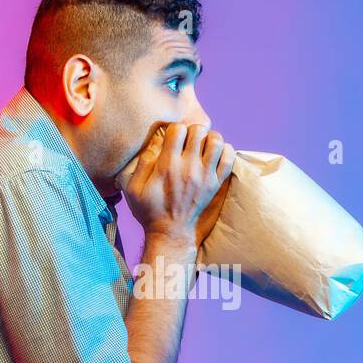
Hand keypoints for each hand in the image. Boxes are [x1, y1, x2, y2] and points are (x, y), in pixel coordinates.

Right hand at [120, 123, 235, 250]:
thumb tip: (155, 141)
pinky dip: (224, 151)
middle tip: (187, 141)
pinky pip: (229, 158)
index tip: (172, 139)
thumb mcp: (133, 188)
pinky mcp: (216, 184)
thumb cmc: (149, 210)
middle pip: (198, 130)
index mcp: (167, 165)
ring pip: (216, 140)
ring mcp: (206, 176)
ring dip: (209, 138)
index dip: (174, 130)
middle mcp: (189, 167)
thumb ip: (142, 162)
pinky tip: (214, 155)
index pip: (178, 129)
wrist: (171, 233)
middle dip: (192, 131)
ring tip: (202, 146)